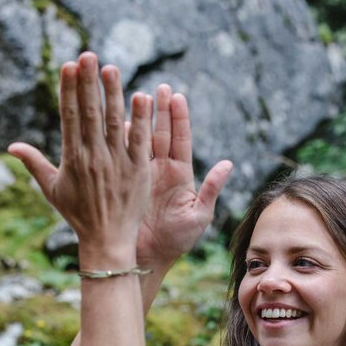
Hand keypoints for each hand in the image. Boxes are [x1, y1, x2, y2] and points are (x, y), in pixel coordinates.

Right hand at [9, 53, 151, 262]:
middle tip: (88, 55)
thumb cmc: (78, 215)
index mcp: (72, 158)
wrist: (107, 240)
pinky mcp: (137, 169)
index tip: (68, 67)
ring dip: (112, 93)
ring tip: (110, 68)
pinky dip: (140, 119)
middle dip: (88, 83)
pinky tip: (141, 96)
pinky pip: (139, 140)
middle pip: (90, 112)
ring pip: (114, 121)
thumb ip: (34, 164)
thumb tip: (11, 146)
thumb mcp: (52, 189)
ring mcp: (117, 162)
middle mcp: (93, 156)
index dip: (69, 90)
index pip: (69, 116)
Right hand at [135, 84, 232, 269]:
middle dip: (160, 109)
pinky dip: (121, 139)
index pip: (180, 139)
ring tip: (137, 96)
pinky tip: (118, 122)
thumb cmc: (176, 242)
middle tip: (160, 87)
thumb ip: (211, 189)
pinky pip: (123, 156)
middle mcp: (161, 170)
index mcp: (180, 175)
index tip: (177, 96)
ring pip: (141, 140)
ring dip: (140, 119)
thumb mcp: (198, 216)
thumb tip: (228, 164)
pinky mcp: (126, 182)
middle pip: (161, 133)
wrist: (147, 259)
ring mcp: (142, 174)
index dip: (179, 118)